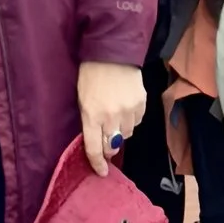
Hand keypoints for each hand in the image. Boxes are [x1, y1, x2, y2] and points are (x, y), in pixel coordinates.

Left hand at [76, 60, 146, 176]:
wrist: (112, 51)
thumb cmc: (90, 74)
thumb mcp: (82, 98)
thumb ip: (89, 120)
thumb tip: (98, 140)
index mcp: (92, 115)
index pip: (94, 148)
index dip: (97, 163)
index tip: (101, 172)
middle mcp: (111, 116)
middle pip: (113, 145)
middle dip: (109, 147)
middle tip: (107, 142)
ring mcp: (128, 110)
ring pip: (127, 134)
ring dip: (120, 132)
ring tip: (115, 118)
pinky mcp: (141, 103)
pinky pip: (137, 121)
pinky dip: (131, 120)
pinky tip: (125, 108)